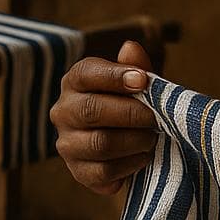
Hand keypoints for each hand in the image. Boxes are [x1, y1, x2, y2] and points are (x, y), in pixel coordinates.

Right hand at [51, 40, 159, 194]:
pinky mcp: (78, 171)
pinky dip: (130, 165)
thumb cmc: (136, 105)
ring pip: (99, 143)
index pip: (86, 73)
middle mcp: (63, 111)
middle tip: (155, 118)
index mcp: (75, 82)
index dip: (115, 76)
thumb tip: (130, 47)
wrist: (135, 145)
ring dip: (134, 141)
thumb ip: (137, 67)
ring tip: (152, 138)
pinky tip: (144, 157)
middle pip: (91, 110)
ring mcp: (67, 143)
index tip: (143, 81)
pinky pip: (103, 171)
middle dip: (131, 114)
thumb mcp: (141, 84)